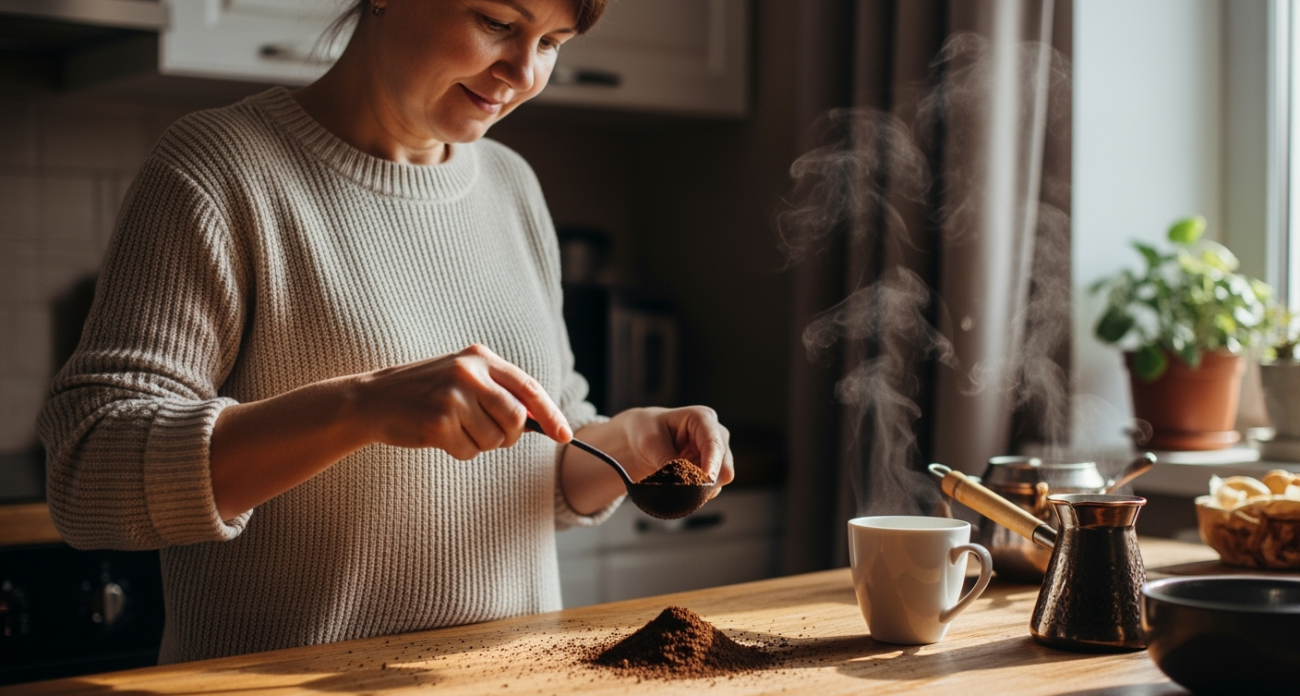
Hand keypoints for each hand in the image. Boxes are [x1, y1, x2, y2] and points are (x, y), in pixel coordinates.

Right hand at [356, 343, 570, 458]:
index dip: (551, 414)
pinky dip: (459, 451)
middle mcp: (469, 373)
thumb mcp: (462, 378)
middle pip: (516, 419)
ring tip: (454, 428)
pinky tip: (439, 436)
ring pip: (493, 439)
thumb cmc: (424, 393)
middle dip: (509, 436)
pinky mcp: (438, 422)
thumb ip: (499, 392)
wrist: (372, 400)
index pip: (528, 388)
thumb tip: (540, 423)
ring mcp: (453, 397)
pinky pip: (468, 451)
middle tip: (491, 436)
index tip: (565, 436)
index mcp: (480, 357)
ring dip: (479, 444)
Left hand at [616, 406, 734, 494]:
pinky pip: (712, 488)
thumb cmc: (645, 431)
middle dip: (706, 481)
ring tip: (674, 483)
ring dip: (700, 488)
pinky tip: (680, 485)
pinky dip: (698, 492)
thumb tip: (681, 484)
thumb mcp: (650, 443)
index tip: (705, 481)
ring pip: (720, 480)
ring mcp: (716, 453)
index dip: (712, 464)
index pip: (714, 443)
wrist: (639, 439)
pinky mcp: (712, 469)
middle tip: (682, 491)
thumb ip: (667, 462)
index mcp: (702, 418)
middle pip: (724, 466)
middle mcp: (716, 434)